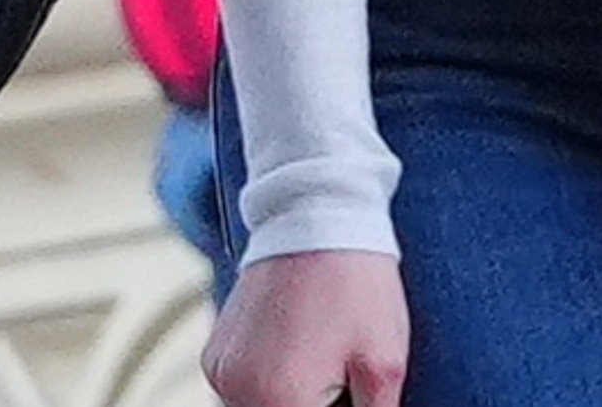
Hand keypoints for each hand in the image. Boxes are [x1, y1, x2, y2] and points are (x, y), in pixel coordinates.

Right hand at [204, 247, 407, 406]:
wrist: (318, 212)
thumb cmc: (356, 283)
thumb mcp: (385, 360)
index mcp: (279, 401)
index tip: (351, 391)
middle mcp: (237, 392)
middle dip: (314, 404)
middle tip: (341, 373)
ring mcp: (220, 372)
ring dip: (290, 398)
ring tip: (322, 354)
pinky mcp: (215, 353)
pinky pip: (242, 388)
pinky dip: (268, 382)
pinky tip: (299, 345)